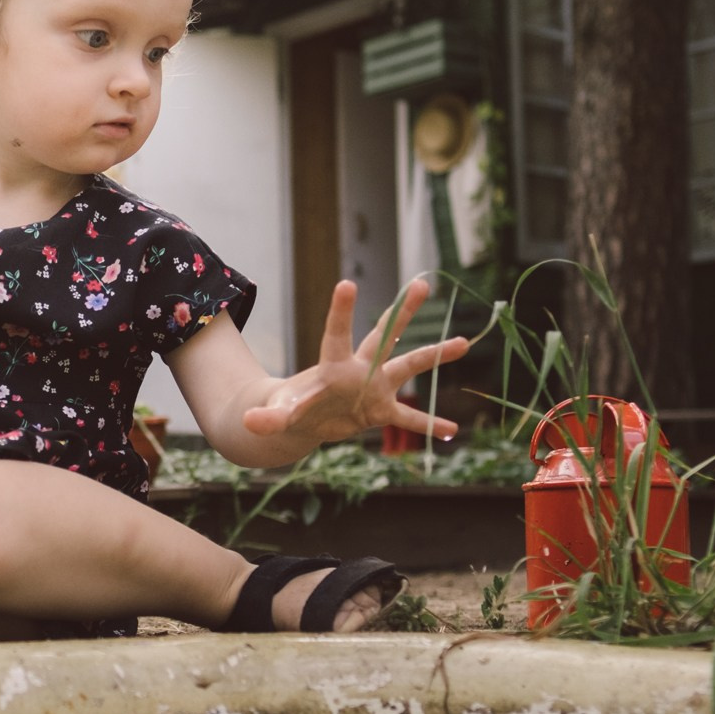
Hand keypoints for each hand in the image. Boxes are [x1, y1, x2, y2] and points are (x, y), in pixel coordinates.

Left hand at [241, 277, 467, 445]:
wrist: (300, 417)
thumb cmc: (287, 408)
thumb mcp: (277, 415)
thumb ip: (268, 419)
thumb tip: (250, 423)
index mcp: (332, 365)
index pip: (337, 334)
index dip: (341, 311)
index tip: (348, 283)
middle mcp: (359, 368)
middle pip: (384, 335)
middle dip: (402, 311)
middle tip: (422, 283)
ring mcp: (373, 386)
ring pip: (408, 365)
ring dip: (435, 355)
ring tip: (464, 341)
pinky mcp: (379, 409)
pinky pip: (408, 417)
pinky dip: (428, 424)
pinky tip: (452, 430)